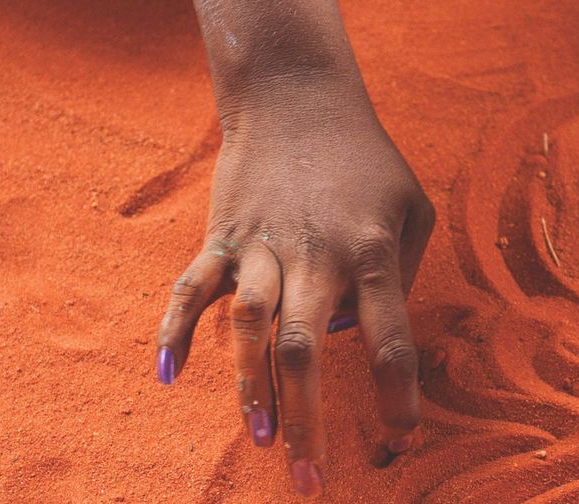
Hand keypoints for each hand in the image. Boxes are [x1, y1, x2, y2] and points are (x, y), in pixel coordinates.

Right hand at [153, 95, 434, 496]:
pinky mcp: (223, 237)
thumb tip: (367, 338)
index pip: (389, 335)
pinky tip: (166, 373)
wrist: (297, 96)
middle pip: (307, 345)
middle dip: (308, 416)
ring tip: (258, 437)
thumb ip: (402, 277)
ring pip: (250, 325)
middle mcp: (315, 254)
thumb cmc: (366, 161)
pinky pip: (192, 287)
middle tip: (308, 476)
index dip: (395, 391)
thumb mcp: (412, 209)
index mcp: (372, 252)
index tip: (400, 435)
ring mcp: (262, 245)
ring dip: (250, 384)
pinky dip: (175, 328)